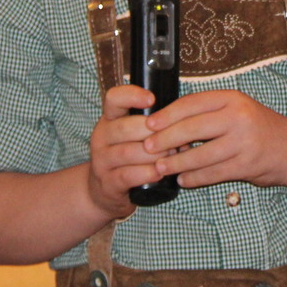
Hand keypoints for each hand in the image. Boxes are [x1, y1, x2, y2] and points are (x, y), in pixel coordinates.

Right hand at [87, 84, 166, 218]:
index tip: (152, 99)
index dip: (132, 95)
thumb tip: (184, 122)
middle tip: (174, 138)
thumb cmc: (130, 156)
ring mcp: (101, 160)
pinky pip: (127, 175)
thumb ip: (153, 124)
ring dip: (154, 155)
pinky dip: (147, 174)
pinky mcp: (107, 182)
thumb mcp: (135, 135)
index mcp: (110, 119)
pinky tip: (160, 173)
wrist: (105, 190)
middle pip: (125, 127)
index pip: (114, 98)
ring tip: (171, 156)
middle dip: (153, 132)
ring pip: (127, 152)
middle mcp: (102, 136)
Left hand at [146, 90, 286, 189]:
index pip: (191, 104)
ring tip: (162, 167)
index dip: (166, 115)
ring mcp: (243, 142)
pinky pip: (213, 173)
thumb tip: (168, 122)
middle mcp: (238, 117)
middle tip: (147, 147)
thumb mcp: (237, 109)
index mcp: (231, 99)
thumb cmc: (258, 128)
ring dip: (177, 163)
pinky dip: (195, 178)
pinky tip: (183, 179)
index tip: (148, 124)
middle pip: (192, 128)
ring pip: (200, 155)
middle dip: (166, 139)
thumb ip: (209, 113)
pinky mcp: (246, 165)